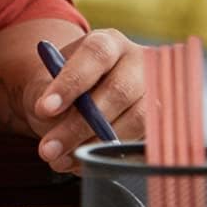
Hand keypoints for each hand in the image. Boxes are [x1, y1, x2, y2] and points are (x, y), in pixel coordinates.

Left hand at [28, 28, 145, 173]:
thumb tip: (53, 119)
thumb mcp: (44, 85)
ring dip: (97, 145)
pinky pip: (145, 141)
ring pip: (138, 119)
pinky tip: (83, 164)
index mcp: (108, 42)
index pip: (96, 54)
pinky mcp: (163, 122)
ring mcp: (157, 92)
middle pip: (119, 91)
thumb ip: (45, 96)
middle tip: (48, 149)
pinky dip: (113, 156)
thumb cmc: (58, 89)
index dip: (72, 82)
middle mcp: (139, 62)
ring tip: (60, 159)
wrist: (74, 102)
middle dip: (80, 125)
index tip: (45, 108)